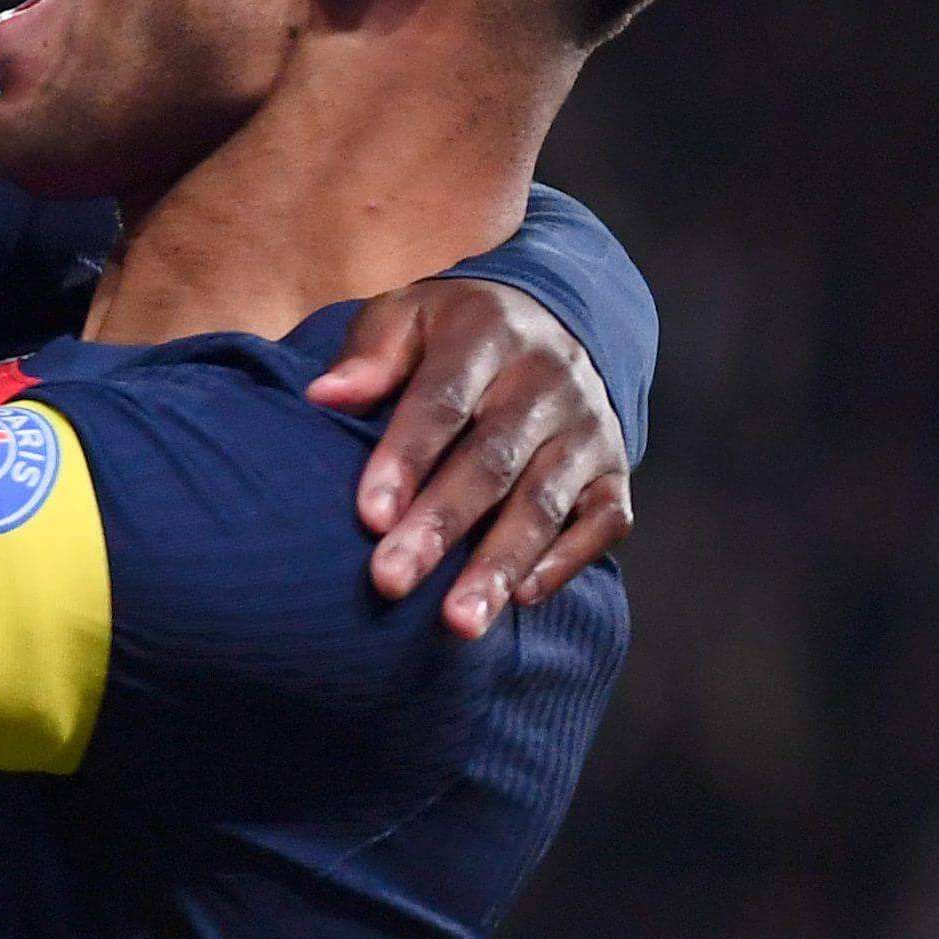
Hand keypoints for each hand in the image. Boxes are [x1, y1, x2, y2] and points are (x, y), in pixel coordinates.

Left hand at [306, 278, 633, 630]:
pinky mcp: (615, 470)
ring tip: (458, 621)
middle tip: (390, 582)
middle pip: (492, 461)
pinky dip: (565, 561)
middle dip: (442, 526)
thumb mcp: (407, 317)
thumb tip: (323, 396)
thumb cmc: (451, 333)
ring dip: (500, 564)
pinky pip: (603, 521)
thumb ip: (370, 355)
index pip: (443, 401)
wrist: (552, 319)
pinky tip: (521, 599)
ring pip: (546, 501)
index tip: (369, 516)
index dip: (405, 459)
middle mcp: (550, 380)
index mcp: (489, 335)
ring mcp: (589, 428)